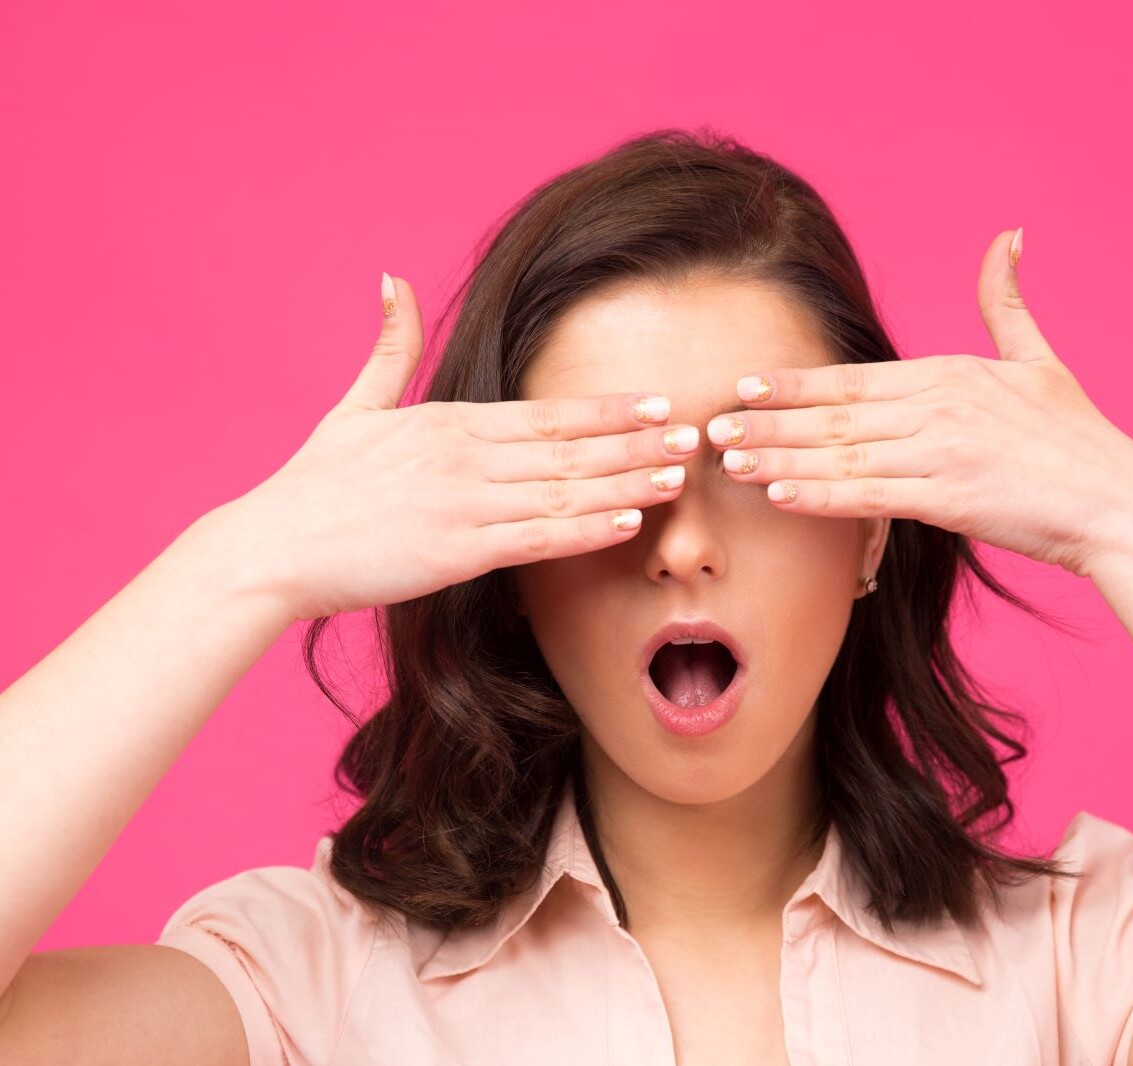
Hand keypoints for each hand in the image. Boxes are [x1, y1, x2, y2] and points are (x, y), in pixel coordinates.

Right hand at [224, 275, 700, 620]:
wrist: (273, 548)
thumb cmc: (313, 486)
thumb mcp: (353, 408)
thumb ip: (387, 349)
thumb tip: (393, 281)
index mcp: (448, 423)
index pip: (547, 413)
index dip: (607, 409)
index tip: (656, 403)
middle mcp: (466, 457)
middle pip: (569, 447)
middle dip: (636, 440)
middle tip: (693, 433)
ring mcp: (466, 503)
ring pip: (566, 489)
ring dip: (627, 482)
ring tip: (679, 476)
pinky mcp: (458, 551)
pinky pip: (538, 538)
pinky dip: (587, 528)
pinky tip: (628, 522)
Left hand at [706, 229, 1132, 578]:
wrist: (1117, 502)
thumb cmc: (1078, 440)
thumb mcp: (1040, 361)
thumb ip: (1009, 303)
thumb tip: (1010, 236)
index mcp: (950, 374)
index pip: (853, 380)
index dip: (794, 384)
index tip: (744, 387)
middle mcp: (937, 407)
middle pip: (834, 415)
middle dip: (768, 422)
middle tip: (710, 428)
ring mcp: (941, 451)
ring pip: (840, 454)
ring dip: (779, 457)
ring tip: (728, 462)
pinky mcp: (950, 498)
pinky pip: (870, 496)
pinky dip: (821, 494)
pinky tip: (780, 494)